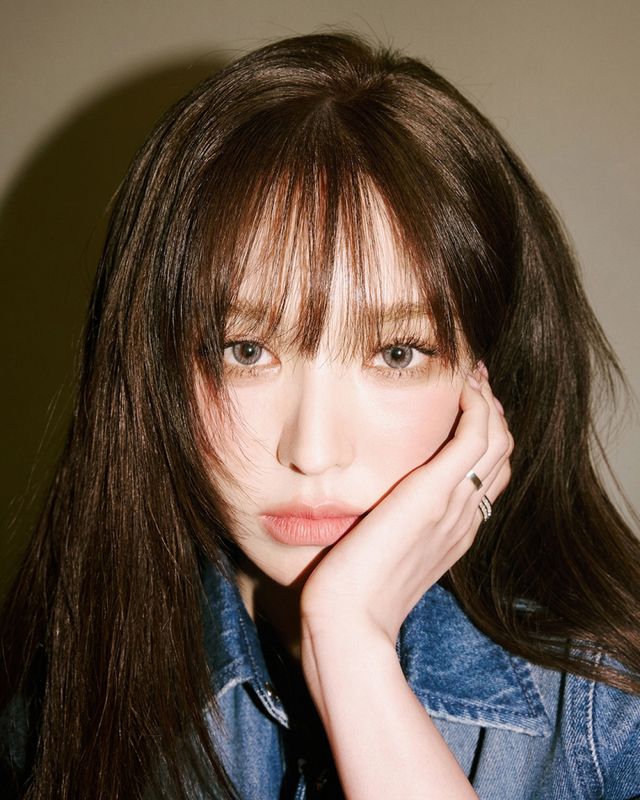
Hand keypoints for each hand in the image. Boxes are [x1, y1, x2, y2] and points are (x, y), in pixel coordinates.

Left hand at [299, 368, 512, 647]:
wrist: (349, 621)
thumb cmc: (353, 593)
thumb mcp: (382, 553)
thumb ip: (393, 527)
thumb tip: (376, 508)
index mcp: (456, 531)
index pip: (488, 474)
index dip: (486, 438)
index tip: (469, 406)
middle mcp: (465, 516)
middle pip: (502, 454)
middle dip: (493, 414)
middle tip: (475, 383)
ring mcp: (455, 505)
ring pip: (498, 441)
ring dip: (489, 403)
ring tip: (472, 377)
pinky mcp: (434, 493)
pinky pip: (476, 437)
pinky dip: (478, 407)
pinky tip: (463, 386)